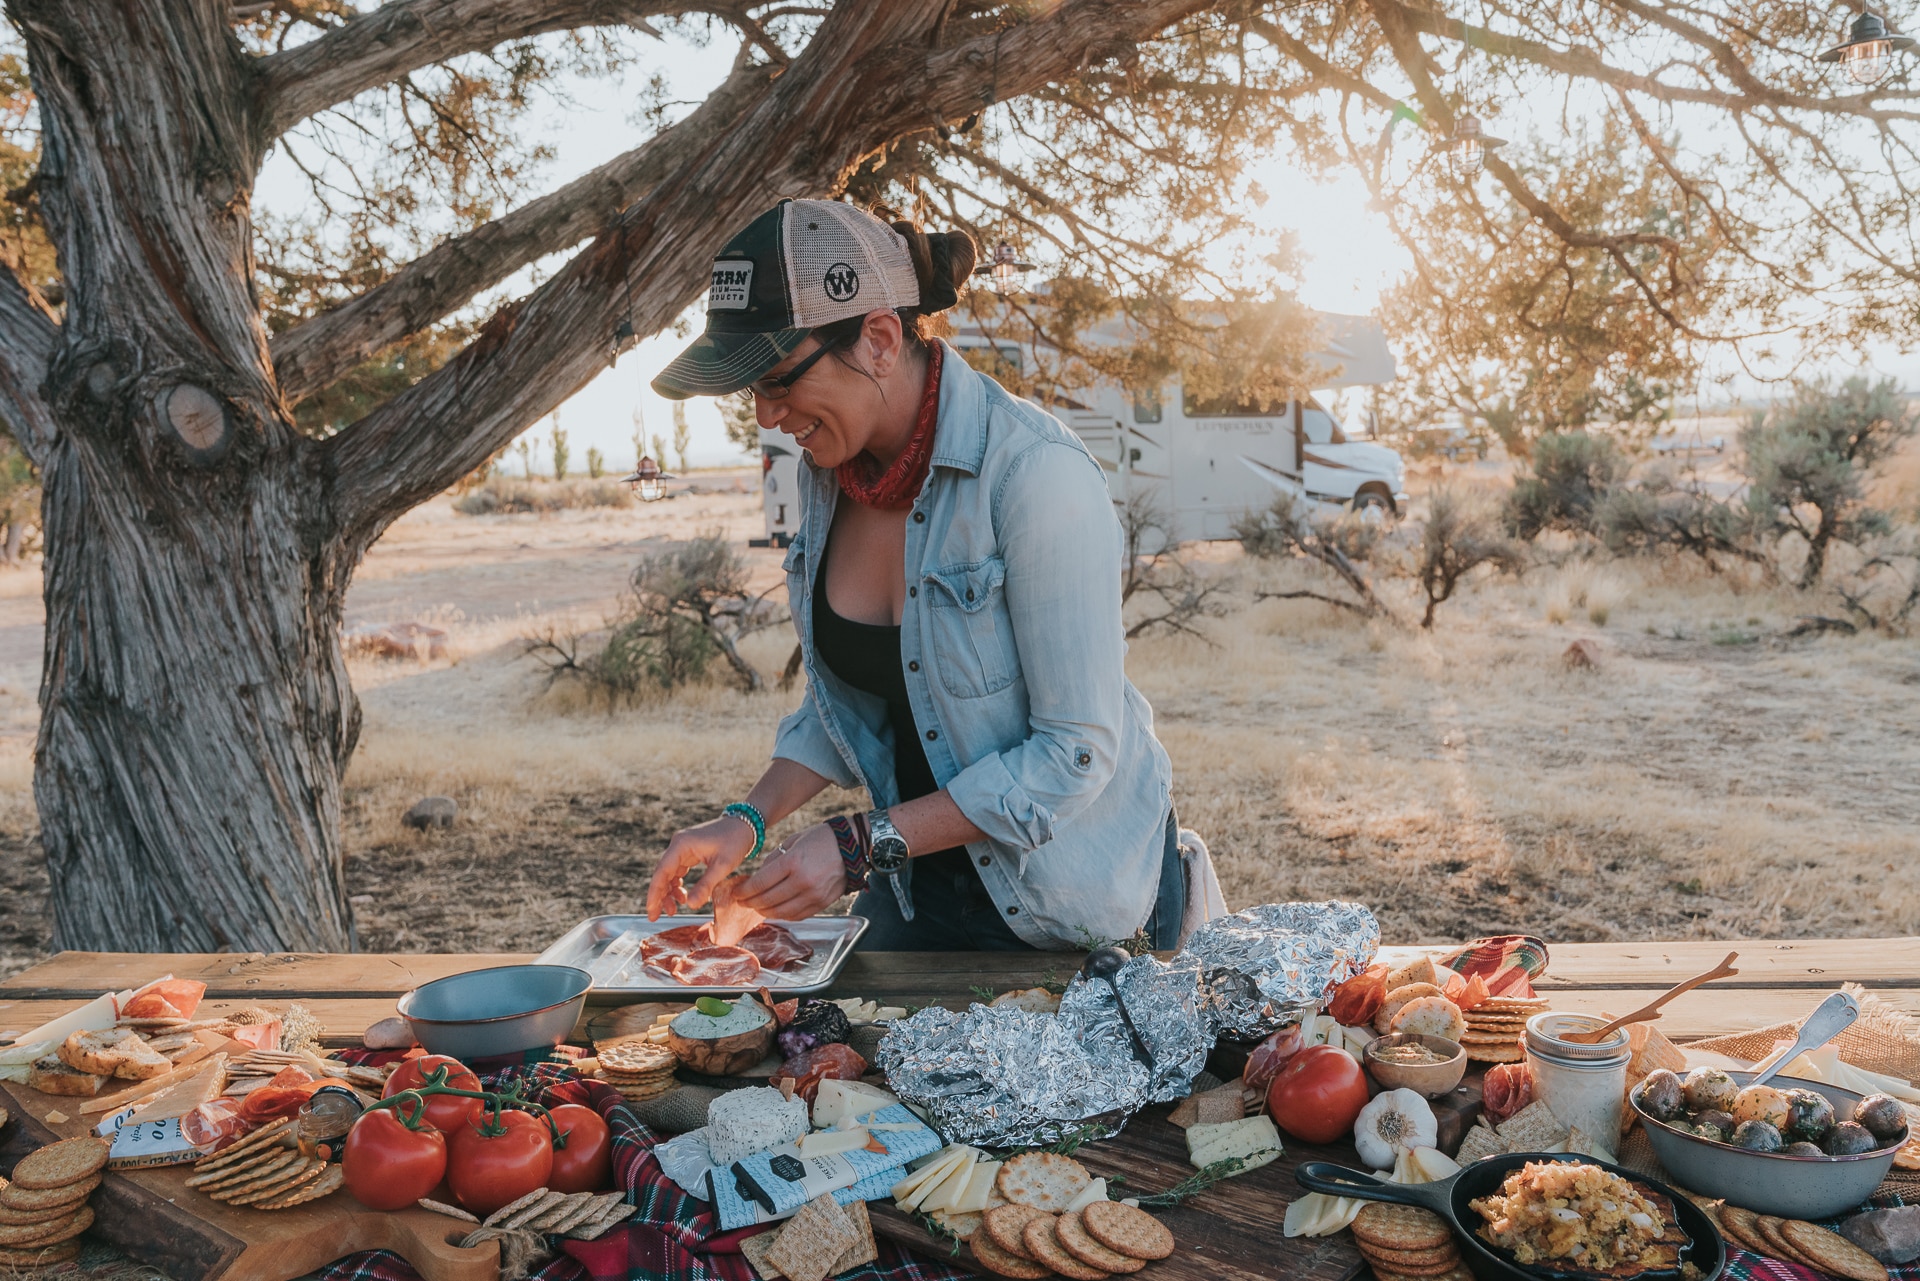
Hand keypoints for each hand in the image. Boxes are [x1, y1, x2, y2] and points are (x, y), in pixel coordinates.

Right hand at [645, 816, 757, 919]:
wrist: (746, 824)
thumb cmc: (735, 841)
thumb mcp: (722, 866)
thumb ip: (706, 885)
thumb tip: (690, 906)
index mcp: (682, 845)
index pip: (661, 872)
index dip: (655, 894)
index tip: (652, 913)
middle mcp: (678, 844)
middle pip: (662, 874)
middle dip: (660, 896)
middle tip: (658, 916)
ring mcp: (683, 847)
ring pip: (668, 873)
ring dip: (669, 892)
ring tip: (674, 909)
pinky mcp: (689, 851)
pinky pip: (677, 870)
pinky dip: (678, 884)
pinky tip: (683, 896)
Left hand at [731, 823, 848, 921]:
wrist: (853, 846)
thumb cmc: (822, 839)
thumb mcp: (793, 841)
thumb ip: (774, 860)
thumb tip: (758, 878)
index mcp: (793, 862)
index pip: (760, 883)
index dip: (744, 891)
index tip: (737, 893)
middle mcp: (802, 881)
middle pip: (767, 900)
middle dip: (750, 903)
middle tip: (742, 902)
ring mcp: (813, 895)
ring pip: (781, 912)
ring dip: (765, 912)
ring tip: (757, 907)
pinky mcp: (822, 903)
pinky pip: (797, 915)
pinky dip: (783, 915)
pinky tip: (776, 910)